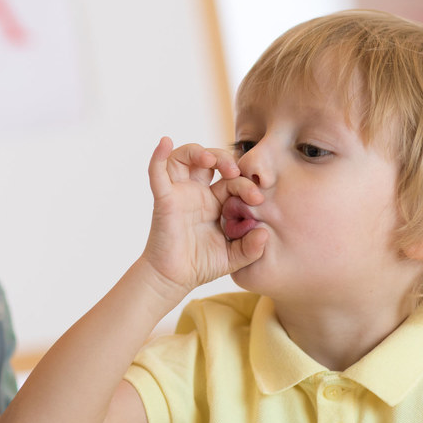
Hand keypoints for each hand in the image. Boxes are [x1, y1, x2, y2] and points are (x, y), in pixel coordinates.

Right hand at [142, 138, 266, 299]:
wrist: (173, 279)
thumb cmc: (201, 265)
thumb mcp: (234, 258)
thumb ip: (252, 248)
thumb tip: (265, 233)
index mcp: (214, 202)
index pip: (232, 180)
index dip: (246, 184)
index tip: (258, 199)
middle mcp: (196, 192)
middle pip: (209, 160)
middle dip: (225, 159)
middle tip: (235, 172)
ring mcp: (179, 193)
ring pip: (183, 157)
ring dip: (198, 151)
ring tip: (211, 161)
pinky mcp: (164, 198)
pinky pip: (157, 172)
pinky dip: (158, 155)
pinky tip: (165, 142)